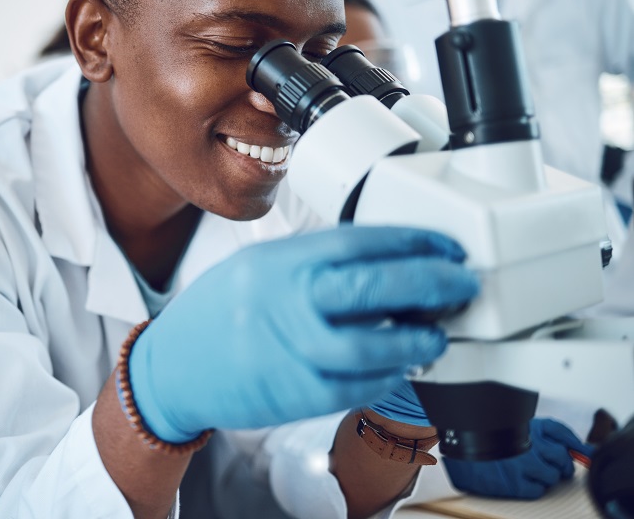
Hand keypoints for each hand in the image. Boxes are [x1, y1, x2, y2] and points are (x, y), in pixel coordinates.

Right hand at [127, 225, 479, 442]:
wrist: (173, 368)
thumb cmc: (217, 314)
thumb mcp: (258, 266)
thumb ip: (313, 262)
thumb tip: (381, 261)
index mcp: (278, 263)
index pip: (356, 242)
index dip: (411, 243)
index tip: (443, 246)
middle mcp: (284, 304)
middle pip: (370, 288)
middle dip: (430, 283)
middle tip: (462, 283)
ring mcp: (290, 352)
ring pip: (371, 347)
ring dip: (417, 340)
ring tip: (436, 334)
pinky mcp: (295, 394)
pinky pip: (356, 388)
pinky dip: (387, 377)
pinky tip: (399, 366)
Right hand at [444, 418, 594, 498]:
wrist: (457, 453)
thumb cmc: (485, 439)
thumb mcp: (513, 426)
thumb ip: (544, 433)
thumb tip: (585, 450)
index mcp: (528, 425)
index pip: (562, 433)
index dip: (576, 445)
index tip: (583, 453)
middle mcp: (529, 443)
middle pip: (562, 459)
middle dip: (561, 466)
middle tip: (552, 468)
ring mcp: (523, 464)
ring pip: (553, 477)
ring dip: (545, 478)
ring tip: (528, 472)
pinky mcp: (515, 483)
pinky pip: (538, 491)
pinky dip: (532, 488)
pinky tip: (519, 480)